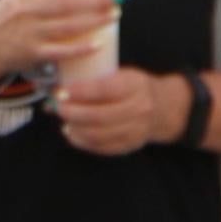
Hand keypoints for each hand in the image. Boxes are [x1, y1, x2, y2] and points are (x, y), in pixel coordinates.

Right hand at [0, 0, 120, 80]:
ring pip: (67, 25)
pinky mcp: (33, 52)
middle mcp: (25, 9)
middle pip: (64, 2)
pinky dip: (80, 48)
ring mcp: (29, 32)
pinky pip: (61, 51)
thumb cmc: (7, 17)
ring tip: (114, 15)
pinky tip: (99, 43)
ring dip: (94, 21)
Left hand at [52, 67, 182, 157]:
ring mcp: (136, 129)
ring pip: (99, 134)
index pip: (104, 89)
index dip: (80, 92)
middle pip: (100, 115)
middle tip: (58, 108)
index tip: (61, 92)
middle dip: (74, 112)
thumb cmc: (133, 88)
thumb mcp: (121, 74)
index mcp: (135, 85)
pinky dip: (83, 141)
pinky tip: (73, 133)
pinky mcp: (130, 145)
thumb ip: (95, 81)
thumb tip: (59, 88)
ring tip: (64, 121)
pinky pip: (102, 147)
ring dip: (76, 128)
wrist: (162, 108)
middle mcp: (139, 108)